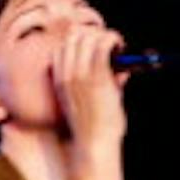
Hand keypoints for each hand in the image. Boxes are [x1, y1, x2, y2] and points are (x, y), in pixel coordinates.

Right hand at [52, 21, 129, 148]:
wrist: (94, 144)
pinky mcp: (98, 77)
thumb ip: (97, 83)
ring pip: (88, 38)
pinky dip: (114, 40)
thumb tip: (120, 68)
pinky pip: (104, 44)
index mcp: (59, 81)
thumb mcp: (85, 103)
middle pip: (74, 38)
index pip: (61, 49)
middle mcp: (66, 75)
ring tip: (116, 46)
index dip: (78, 42)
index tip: (93, 46)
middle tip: (109, 45)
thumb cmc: (93, 128)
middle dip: (93, 35)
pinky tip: (120, 45)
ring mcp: (80, 75)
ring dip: (105, 37)